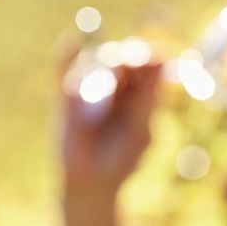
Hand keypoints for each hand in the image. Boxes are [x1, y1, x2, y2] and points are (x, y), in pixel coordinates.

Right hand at [59, 53, 161, 199]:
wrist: (91, 183)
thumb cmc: (122, 160)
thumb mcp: (139, 133)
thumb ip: (146, 104)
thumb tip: (162, 72)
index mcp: (140, 92)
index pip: (147, 65)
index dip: (151, 58)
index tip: (157, 58)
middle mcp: (116, 85)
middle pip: (123, 58)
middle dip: (128, 58)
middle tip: (133, 63)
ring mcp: (91, 87)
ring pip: (98, 62)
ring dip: (105, 66)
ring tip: (108, 84)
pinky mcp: (66, 95)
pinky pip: (64, 69)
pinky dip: (66, 55)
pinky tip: (71, 42)